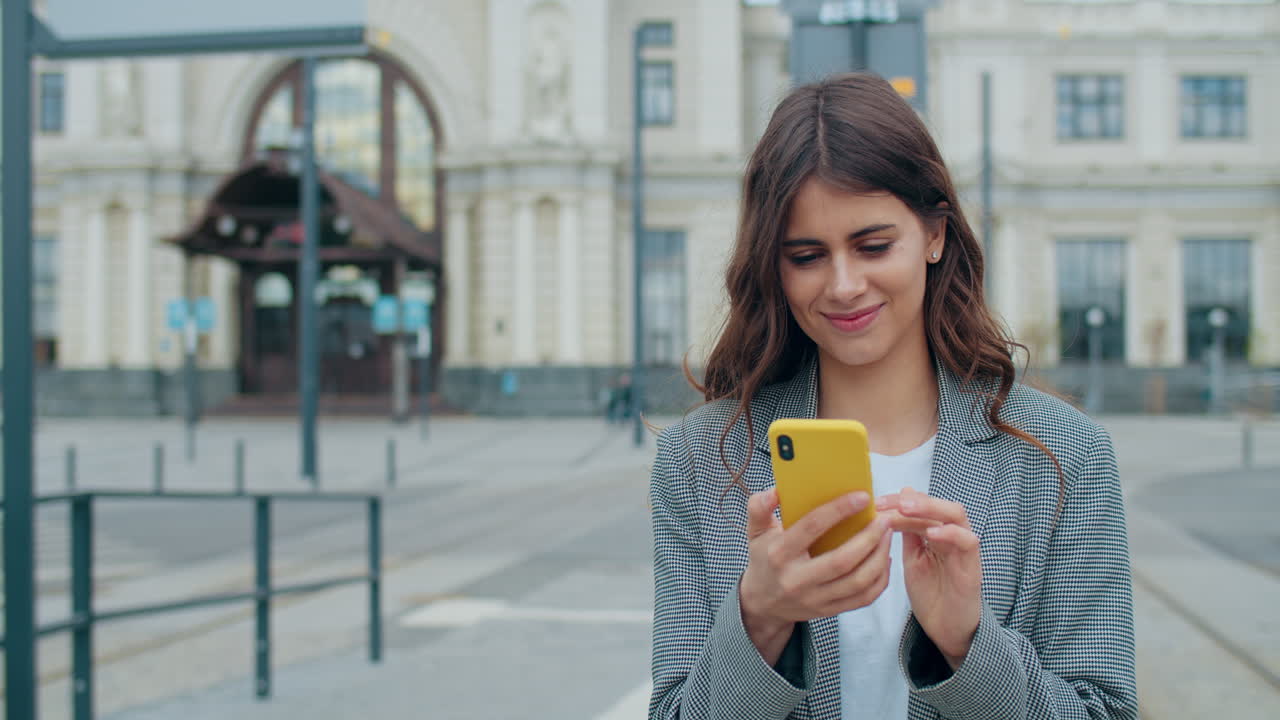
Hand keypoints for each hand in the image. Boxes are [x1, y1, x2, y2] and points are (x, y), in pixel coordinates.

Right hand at [739, 488, 892, 664]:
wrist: (762, 603)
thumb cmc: (764, 559)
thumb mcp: (755, 531)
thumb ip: (759, 507)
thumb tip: (776, 491)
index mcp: (779, 554)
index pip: (812, 527)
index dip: (839, 510)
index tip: (863, 496)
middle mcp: (797, 579)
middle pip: (842, 560)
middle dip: (869, 538)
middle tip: (884, 519)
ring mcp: (814, 599)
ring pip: (858, 581)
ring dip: (879, 557)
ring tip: (888, 535)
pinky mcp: (829, 611)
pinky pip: (864, 598)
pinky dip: (880, 579)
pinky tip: (884, 560)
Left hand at [878, 486, 981, 668]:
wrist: (946, 628)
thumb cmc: (931, 593)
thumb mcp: (912, 558)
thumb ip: (908, 532)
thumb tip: (900, 500)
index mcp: (937, 532)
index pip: (922, 505)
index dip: (898, 501)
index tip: (875, 503)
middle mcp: (953, 536)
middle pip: (940, 504)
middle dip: (914, 500)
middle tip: (889, 502)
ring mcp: (963, 549)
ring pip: (956, 515)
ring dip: (931, 508)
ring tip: (906, 509)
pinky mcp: (972, 567)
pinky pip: (968, 542)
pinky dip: (951, 534)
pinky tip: (931, 533)